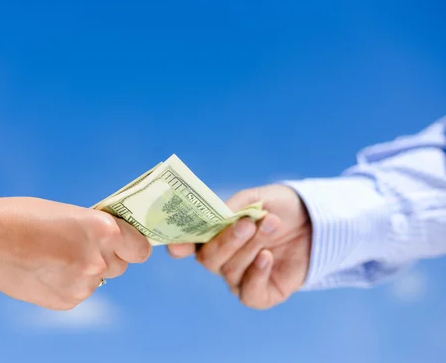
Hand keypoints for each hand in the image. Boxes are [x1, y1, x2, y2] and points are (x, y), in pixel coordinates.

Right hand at [0, 197, 150, 309]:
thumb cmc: (26, 217)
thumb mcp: (71, 214)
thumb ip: (95, 231)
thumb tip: (111, 243)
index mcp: (103, 230)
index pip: (140, 249)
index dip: (132, 246)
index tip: (125, 245)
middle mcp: (98, 260)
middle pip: (121, 266)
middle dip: (107, 257)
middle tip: (80, 247)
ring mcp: (83, 284)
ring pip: (98, 280)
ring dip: (86, 272)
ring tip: (56, 257)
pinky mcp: (67, 301)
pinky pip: (79, 293)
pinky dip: (68, 285)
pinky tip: (46, 270)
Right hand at [167, 184, 311, 308]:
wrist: (315, 221)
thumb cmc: (280, 206)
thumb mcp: (256, 198)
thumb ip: (233, 207)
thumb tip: (216, 216)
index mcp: (213, 235)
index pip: (188, 245)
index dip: (179, 246)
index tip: (177, 246)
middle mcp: (222, 259)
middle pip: (208, 260)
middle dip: (227, 241)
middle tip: (249, 223)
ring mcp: (240, 278)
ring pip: (230, 272)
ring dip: (251, 247)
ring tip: (272, 225)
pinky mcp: (262, 294)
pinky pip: (248, 293)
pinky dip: (256, 275)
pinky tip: (267, 257)